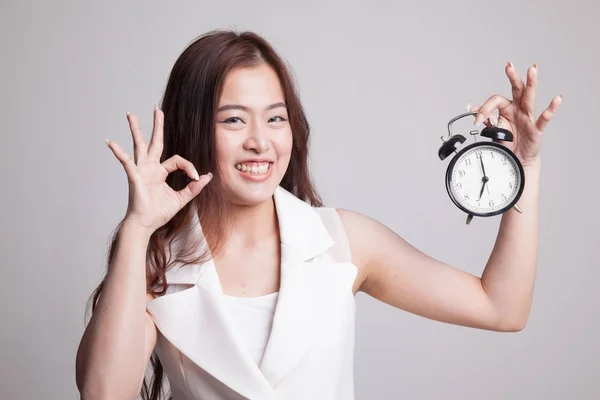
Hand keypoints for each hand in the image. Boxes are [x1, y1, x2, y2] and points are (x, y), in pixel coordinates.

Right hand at [106, 108, 212, 232]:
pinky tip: (110, 142)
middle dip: (157, 126)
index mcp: (161, 172)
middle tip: (157, 109)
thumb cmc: (159, 212)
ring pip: (139, 145)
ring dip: (135, 129)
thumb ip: (194, 187)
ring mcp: (141, 170)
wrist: (146, 224)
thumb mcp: (182, 199)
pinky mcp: (134, 176)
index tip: (196, 178)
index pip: (178, 160)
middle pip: (155, 142)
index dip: (189, 166)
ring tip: (130, 114)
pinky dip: (118, 152)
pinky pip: (126, 161)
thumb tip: (208, 176)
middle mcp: (150, 167)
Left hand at [467, 62, 562, 166]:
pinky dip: (551, 108)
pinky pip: (544, 117)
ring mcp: (528, 117)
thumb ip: (486, 117)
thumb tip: (472, 108)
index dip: (485, 108)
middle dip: (513, 77)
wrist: (516, 158)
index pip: (496, 100)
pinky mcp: (537, 128)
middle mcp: (518, 109)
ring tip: (532, 69)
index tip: (477, 119)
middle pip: (516, 89)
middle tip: (509, 66)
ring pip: (529, 97)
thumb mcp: (494, 129)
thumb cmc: (508, 142)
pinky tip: (557, 99)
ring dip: (531, 83)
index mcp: (507, 108)